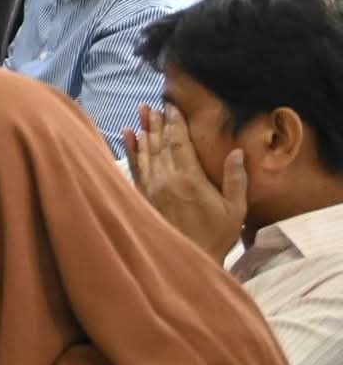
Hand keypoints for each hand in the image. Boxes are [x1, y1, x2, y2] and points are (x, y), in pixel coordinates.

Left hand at [124, 104, 245, 261]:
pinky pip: (134, 167)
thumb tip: (236, 152)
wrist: (189, 260)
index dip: (176, 123)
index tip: (172, 107)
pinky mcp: (142, 196)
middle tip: (154, 105)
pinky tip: (128, 136)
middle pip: (160, 143)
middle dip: (158, 122)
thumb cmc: (216, 236)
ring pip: (146, 152)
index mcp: (189, 179)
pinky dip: (131, 149)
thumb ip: (235, 180)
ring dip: (144, 130)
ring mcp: (151, 187)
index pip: (180, 143)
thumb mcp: (235, 210)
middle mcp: (166, 179)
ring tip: (141, 112)